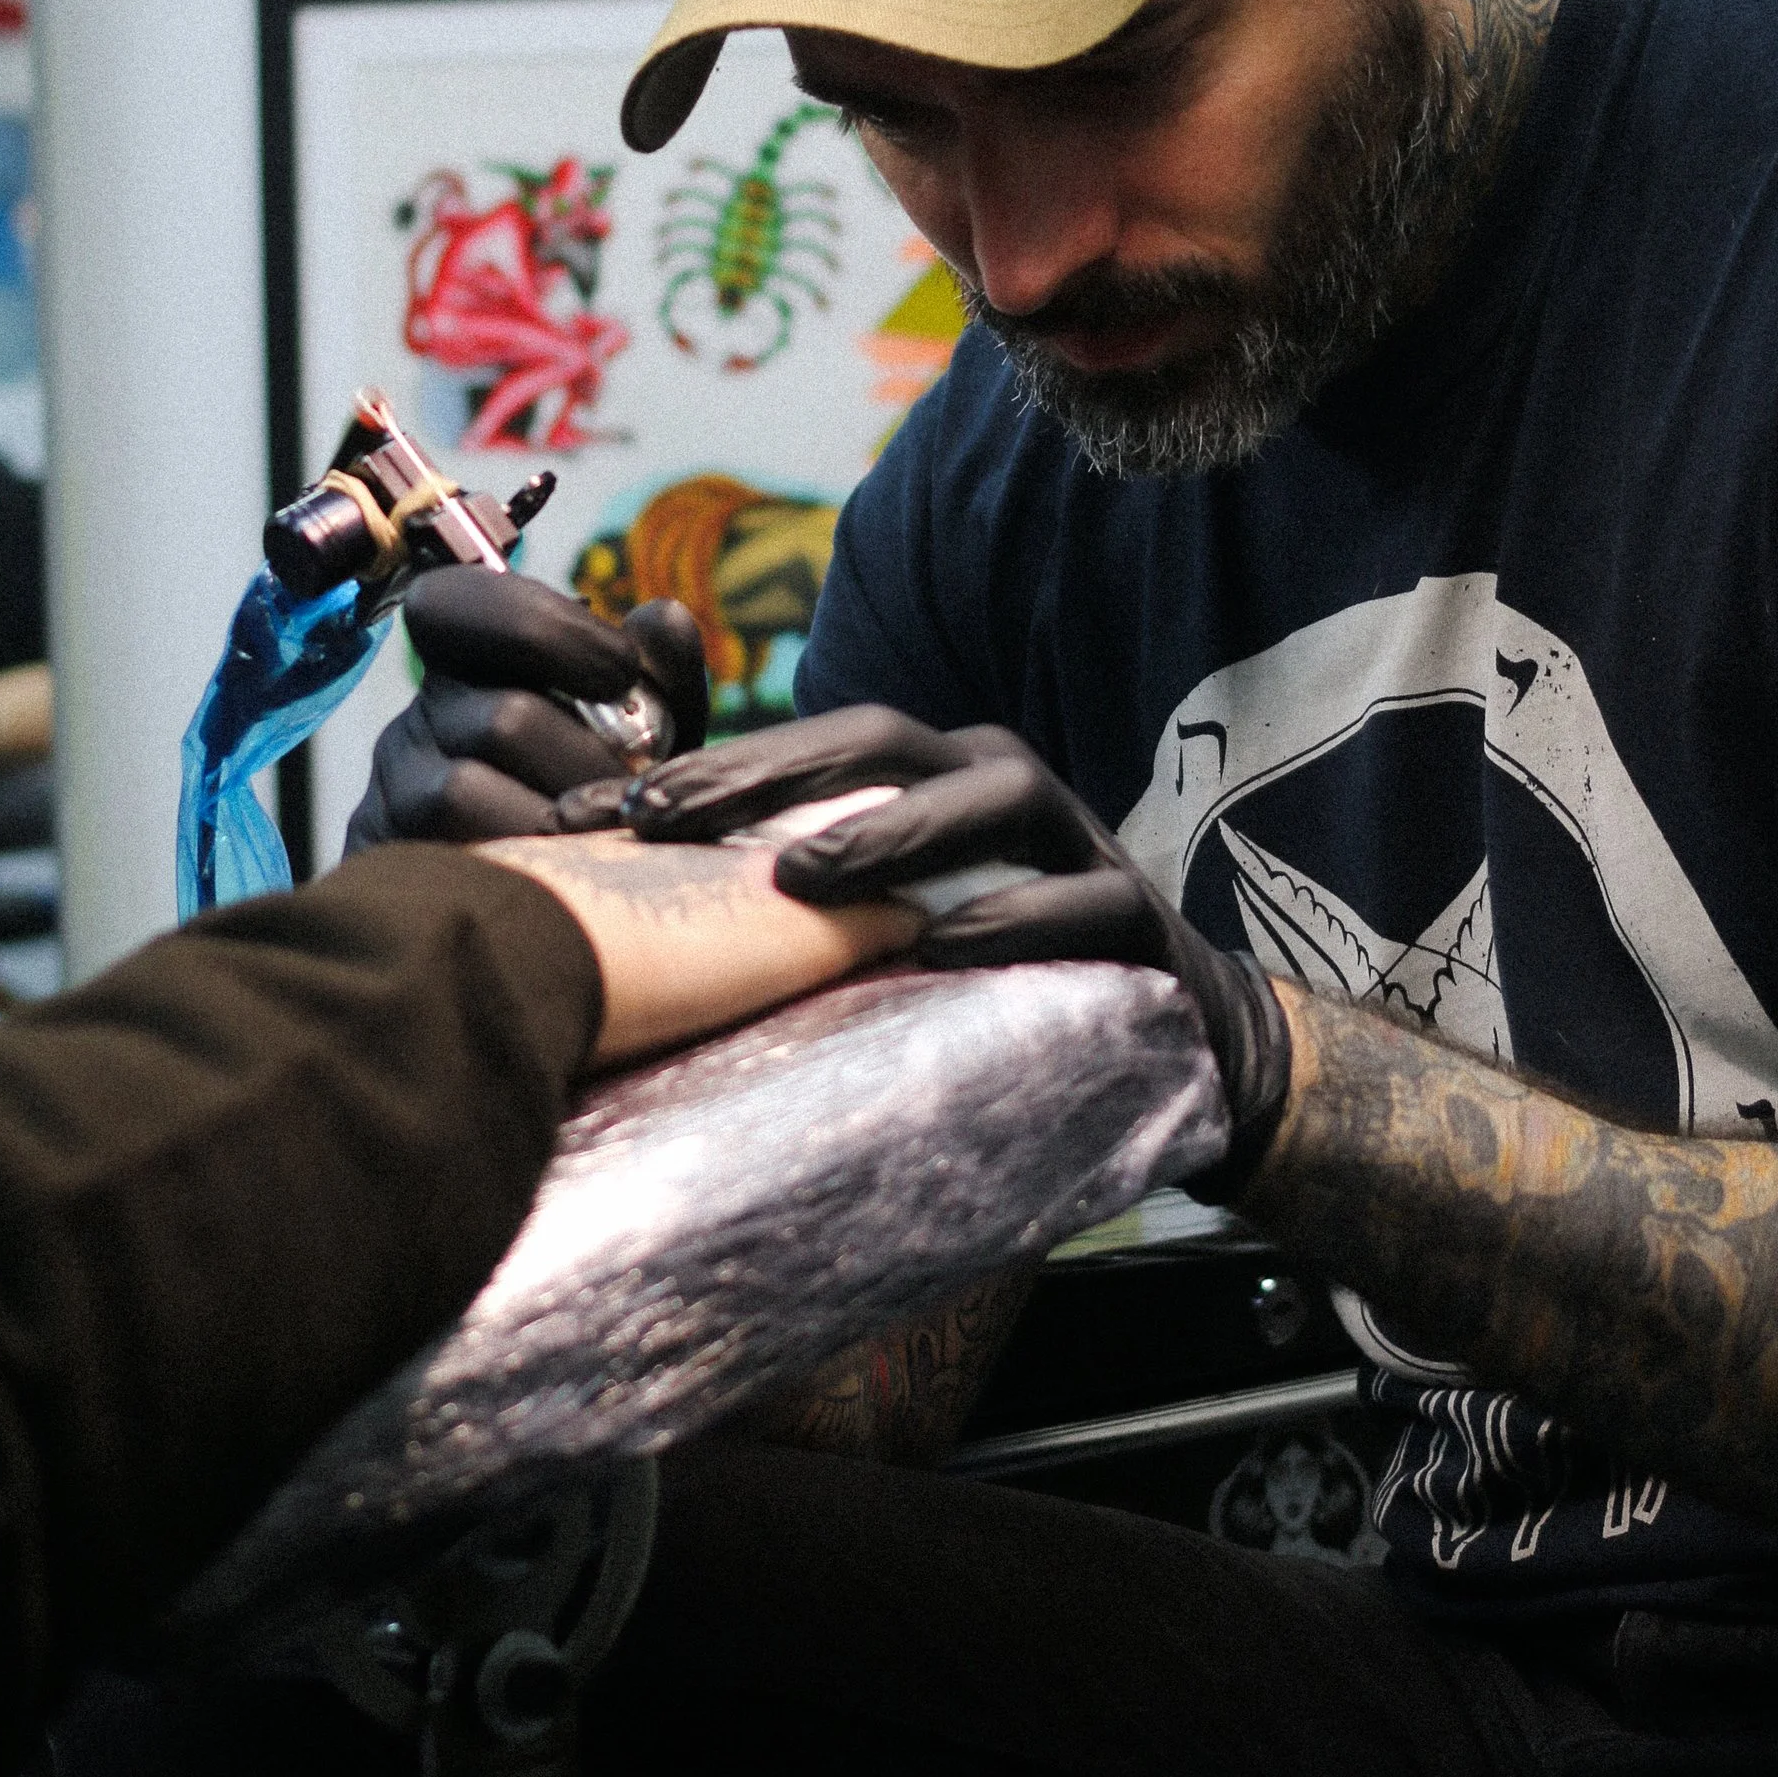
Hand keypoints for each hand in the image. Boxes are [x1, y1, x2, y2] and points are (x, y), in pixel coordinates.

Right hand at [344, 568, 709, 851]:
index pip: (456, 603)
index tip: (622, 672)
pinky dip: (528, 875)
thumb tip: (659, 620)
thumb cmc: (610, 813)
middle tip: (632, 802)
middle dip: (590, 766)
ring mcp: (391, 797)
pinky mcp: (384, 870)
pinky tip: (569, 884)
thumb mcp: (652, 740)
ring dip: (560, 825)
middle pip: (502, 717)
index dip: (543, 628)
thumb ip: (664, 679)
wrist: (577, 923)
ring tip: (604, 847)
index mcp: (474, 668)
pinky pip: (447, 861)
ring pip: (462, 790)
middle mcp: (419, 722)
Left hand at [630, 706, 1290, 1194]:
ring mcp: (1075, 841)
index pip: (811, 746)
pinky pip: (1078, 901)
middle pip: (885, 744)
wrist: (1177, 1032)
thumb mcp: (889, 923)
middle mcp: (997, 784)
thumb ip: (794, 888)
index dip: (709, 768)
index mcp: (930, 777)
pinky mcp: (1135, 913)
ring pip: (991, 798)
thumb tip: (640, 898)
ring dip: (891, 831)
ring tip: (798, 875)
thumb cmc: (998, 970)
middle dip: (772, 772)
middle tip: (666, 819)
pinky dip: (1009, 918)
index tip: (600, 814)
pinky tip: (939, 948)